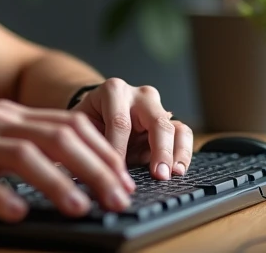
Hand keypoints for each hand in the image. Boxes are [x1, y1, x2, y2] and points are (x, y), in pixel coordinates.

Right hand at [0, 99, 136, 222]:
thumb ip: (17, 153)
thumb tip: (74, 178)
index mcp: (4, 116)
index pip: (67, 124)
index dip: (103, 151)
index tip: (126, 179)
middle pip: (56, 136)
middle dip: (95, 166)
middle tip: (120, 197)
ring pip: (23, 154)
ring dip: (58, 182)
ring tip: (82, 208)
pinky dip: (0, 196)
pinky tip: (18, 215)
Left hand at [71, 78, 192, 180]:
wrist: (98, 111)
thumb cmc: (88, 120)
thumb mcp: (81, 126)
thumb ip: (86, 142)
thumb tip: (85, 171)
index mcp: (113, 90)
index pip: (120, 122)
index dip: (119, 150)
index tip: (117, 174)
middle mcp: (139, 95)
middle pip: (156, 121)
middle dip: (158, 150)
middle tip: (158, 175)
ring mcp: (157, 107)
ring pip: (174, 127)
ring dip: (176, 153)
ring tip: (173, 174)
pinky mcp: (169, 121)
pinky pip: (183, 134)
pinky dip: (184, 152)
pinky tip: (178, 170)